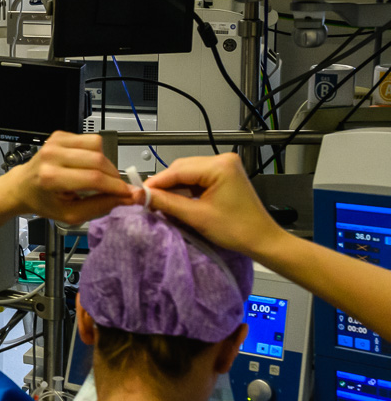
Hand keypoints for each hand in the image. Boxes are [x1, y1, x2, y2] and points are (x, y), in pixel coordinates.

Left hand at [4, 131, 137, 224]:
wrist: (22, 186)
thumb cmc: (43, 201)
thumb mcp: (70, 214)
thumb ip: (100, 207)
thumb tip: (126, 198)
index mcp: (51, 178)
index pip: (94, 178)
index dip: (116, 186)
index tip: (128, 193)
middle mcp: (52, 156)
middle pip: (98, 161)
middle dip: (113, 175)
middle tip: (116, 187)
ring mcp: (55, 142)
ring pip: (97, 146)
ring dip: (105, 163)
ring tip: (98, 176)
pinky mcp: (59, 135)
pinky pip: (89, 140)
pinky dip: (95, 153)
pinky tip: (87, 164)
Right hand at [144, 153, 282, 254]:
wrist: (262, 239)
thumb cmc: (236, 230)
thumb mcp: (196, 216)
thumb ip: (167, 202)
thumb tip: (142, 195)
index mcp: (219, 166)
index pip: (177, 170)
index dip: (155, 183)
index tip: (138, 194)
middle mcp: (223, 160)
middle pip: (181, 169)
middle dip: (164, 185)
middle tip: (147, 200)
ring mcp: (225, 166)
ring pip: (187, 173)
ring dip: (173, 187)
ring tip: (160, 202)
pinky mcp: (224, 175)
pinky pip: (197, 178)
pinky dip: (185, 189)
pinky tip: (176, 200)